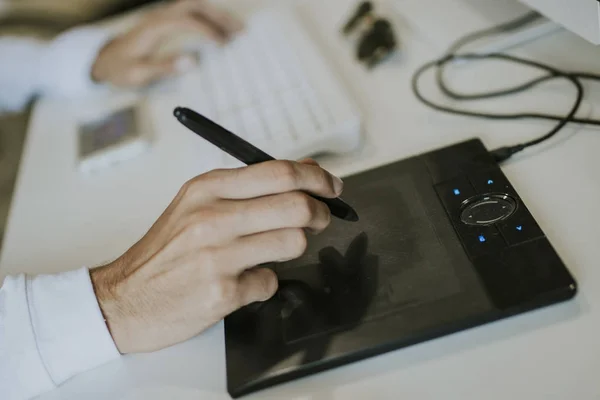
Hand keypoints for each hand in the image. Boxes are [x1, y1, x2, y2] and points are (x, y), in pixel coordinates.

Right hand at [90, 159, 342, 353]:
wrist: (123, 298)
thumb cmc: (166, 250)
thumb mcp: (197, 204)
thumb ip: (247, 188)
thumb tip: (305, 174)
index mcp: (207, 188)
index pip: (280, 172)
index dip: (317, 179)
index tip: (332, 187)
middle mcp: (212, 217)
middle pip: (296, 206)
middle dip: (321, 213)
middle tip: (321, 218)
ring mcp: (217, 257)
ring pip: (294, 243)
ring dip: (293, 248)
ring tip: (272, 251)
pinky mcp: (222, 293)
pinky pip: (270, 282)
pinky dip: (264, 283)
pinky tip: (242, 281)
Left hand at [91, 0, 242, 87]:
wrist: (104, 59)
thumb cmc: (120, 68)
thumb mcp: (138, 73)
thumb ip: (164, 67)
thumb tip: (192, 61)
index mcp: (154, 27)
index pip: (187, 21)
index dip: (208, 30)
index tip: (224, 45)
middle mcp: (159, 16)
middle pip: (195, 5)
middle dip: (220, 16)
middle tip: (240, 32)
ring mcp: (163, 16)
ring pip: (195, 6)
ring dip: (217, 15)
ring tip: (237, 31)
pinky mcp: (166, 20)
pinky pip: (191, 12)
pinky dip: (209, 19)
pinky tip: (222, 32)